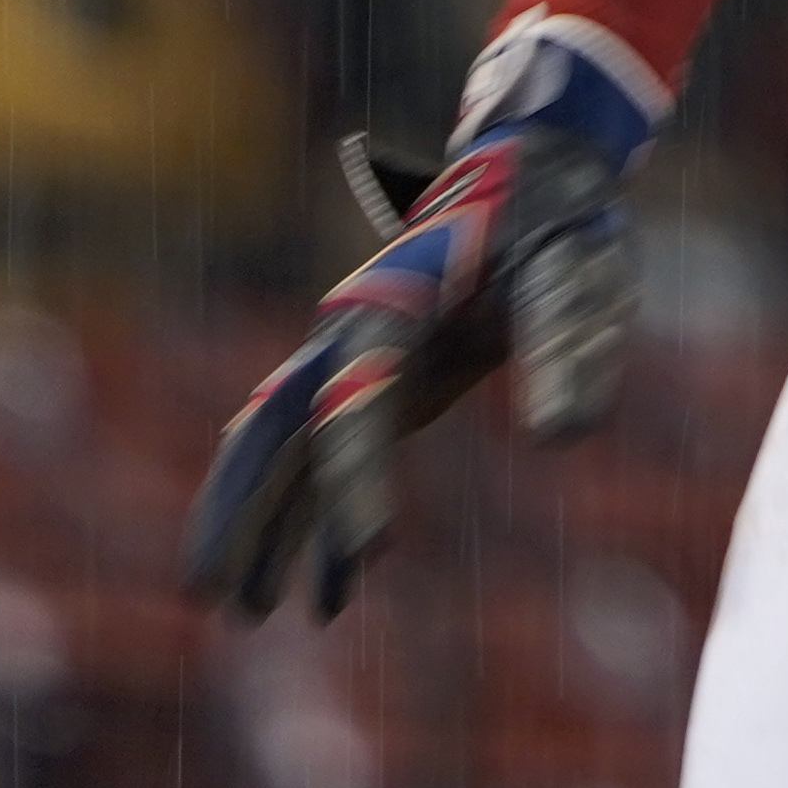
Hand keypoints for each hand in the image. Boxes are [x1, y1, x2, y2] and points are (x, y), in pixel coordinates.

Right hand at [184, 15, 662, 620]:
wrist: (537, 173)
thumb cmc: (557, 221)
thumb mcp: (579, 269)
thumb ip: (569, 342)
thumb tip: (560, 437)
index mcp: (394, 298)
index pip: (358, 394)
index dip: (355, 472)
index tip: (371, 553)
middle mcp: (355, 329)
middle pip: (277, 422)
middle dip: (240, 505)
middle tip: (207, 592)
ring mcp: (358, 357)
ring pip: (286, 448)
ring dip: (264, 526)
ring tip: (246, 615)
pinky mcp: (380, 382)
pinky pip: (327, 459)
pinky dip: (318, 523)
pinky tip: (327, 597)